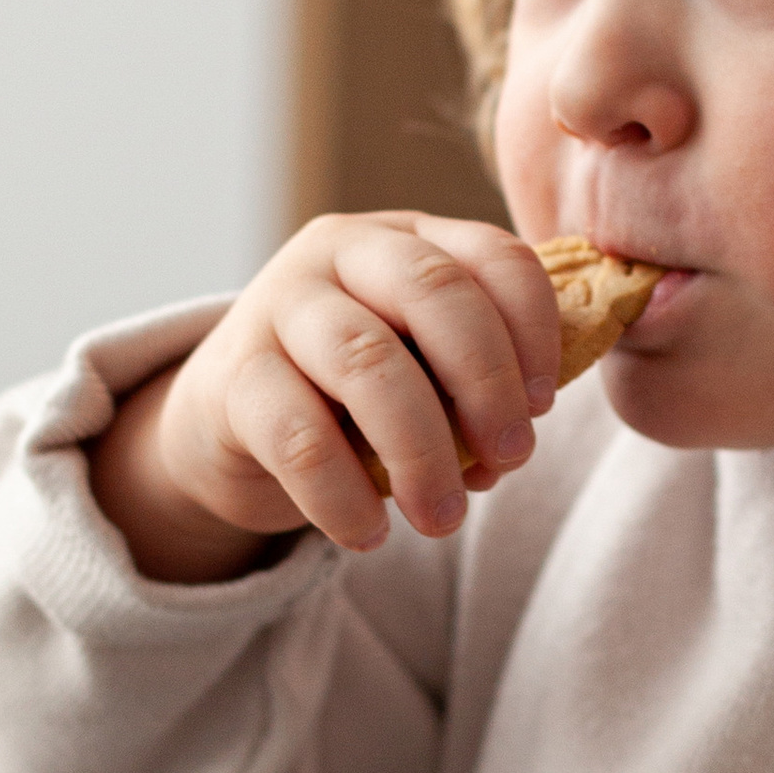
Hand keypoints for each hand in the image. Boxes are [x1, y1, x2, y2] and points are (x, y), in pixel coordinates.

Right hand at [91, 212, 564, 576]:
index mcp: (408, 239)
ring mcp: (278, 305)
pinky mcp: (232, 378)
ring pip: (366, 361)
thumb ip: (472, 388)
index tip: (543, 407)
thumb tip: (509, 448)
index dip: (533, 329)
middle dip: (486, 381)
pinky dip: (344, 497)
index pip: (491, 255)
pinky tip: (370, 533)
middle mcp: (340, 252)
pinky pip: (299, 439)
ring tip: (443, 518)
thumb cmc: (353, 396)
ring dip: (422, 449)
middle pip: (433, 290)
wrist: (230, 424)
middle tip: (511, 459)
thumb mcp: (421, 373)